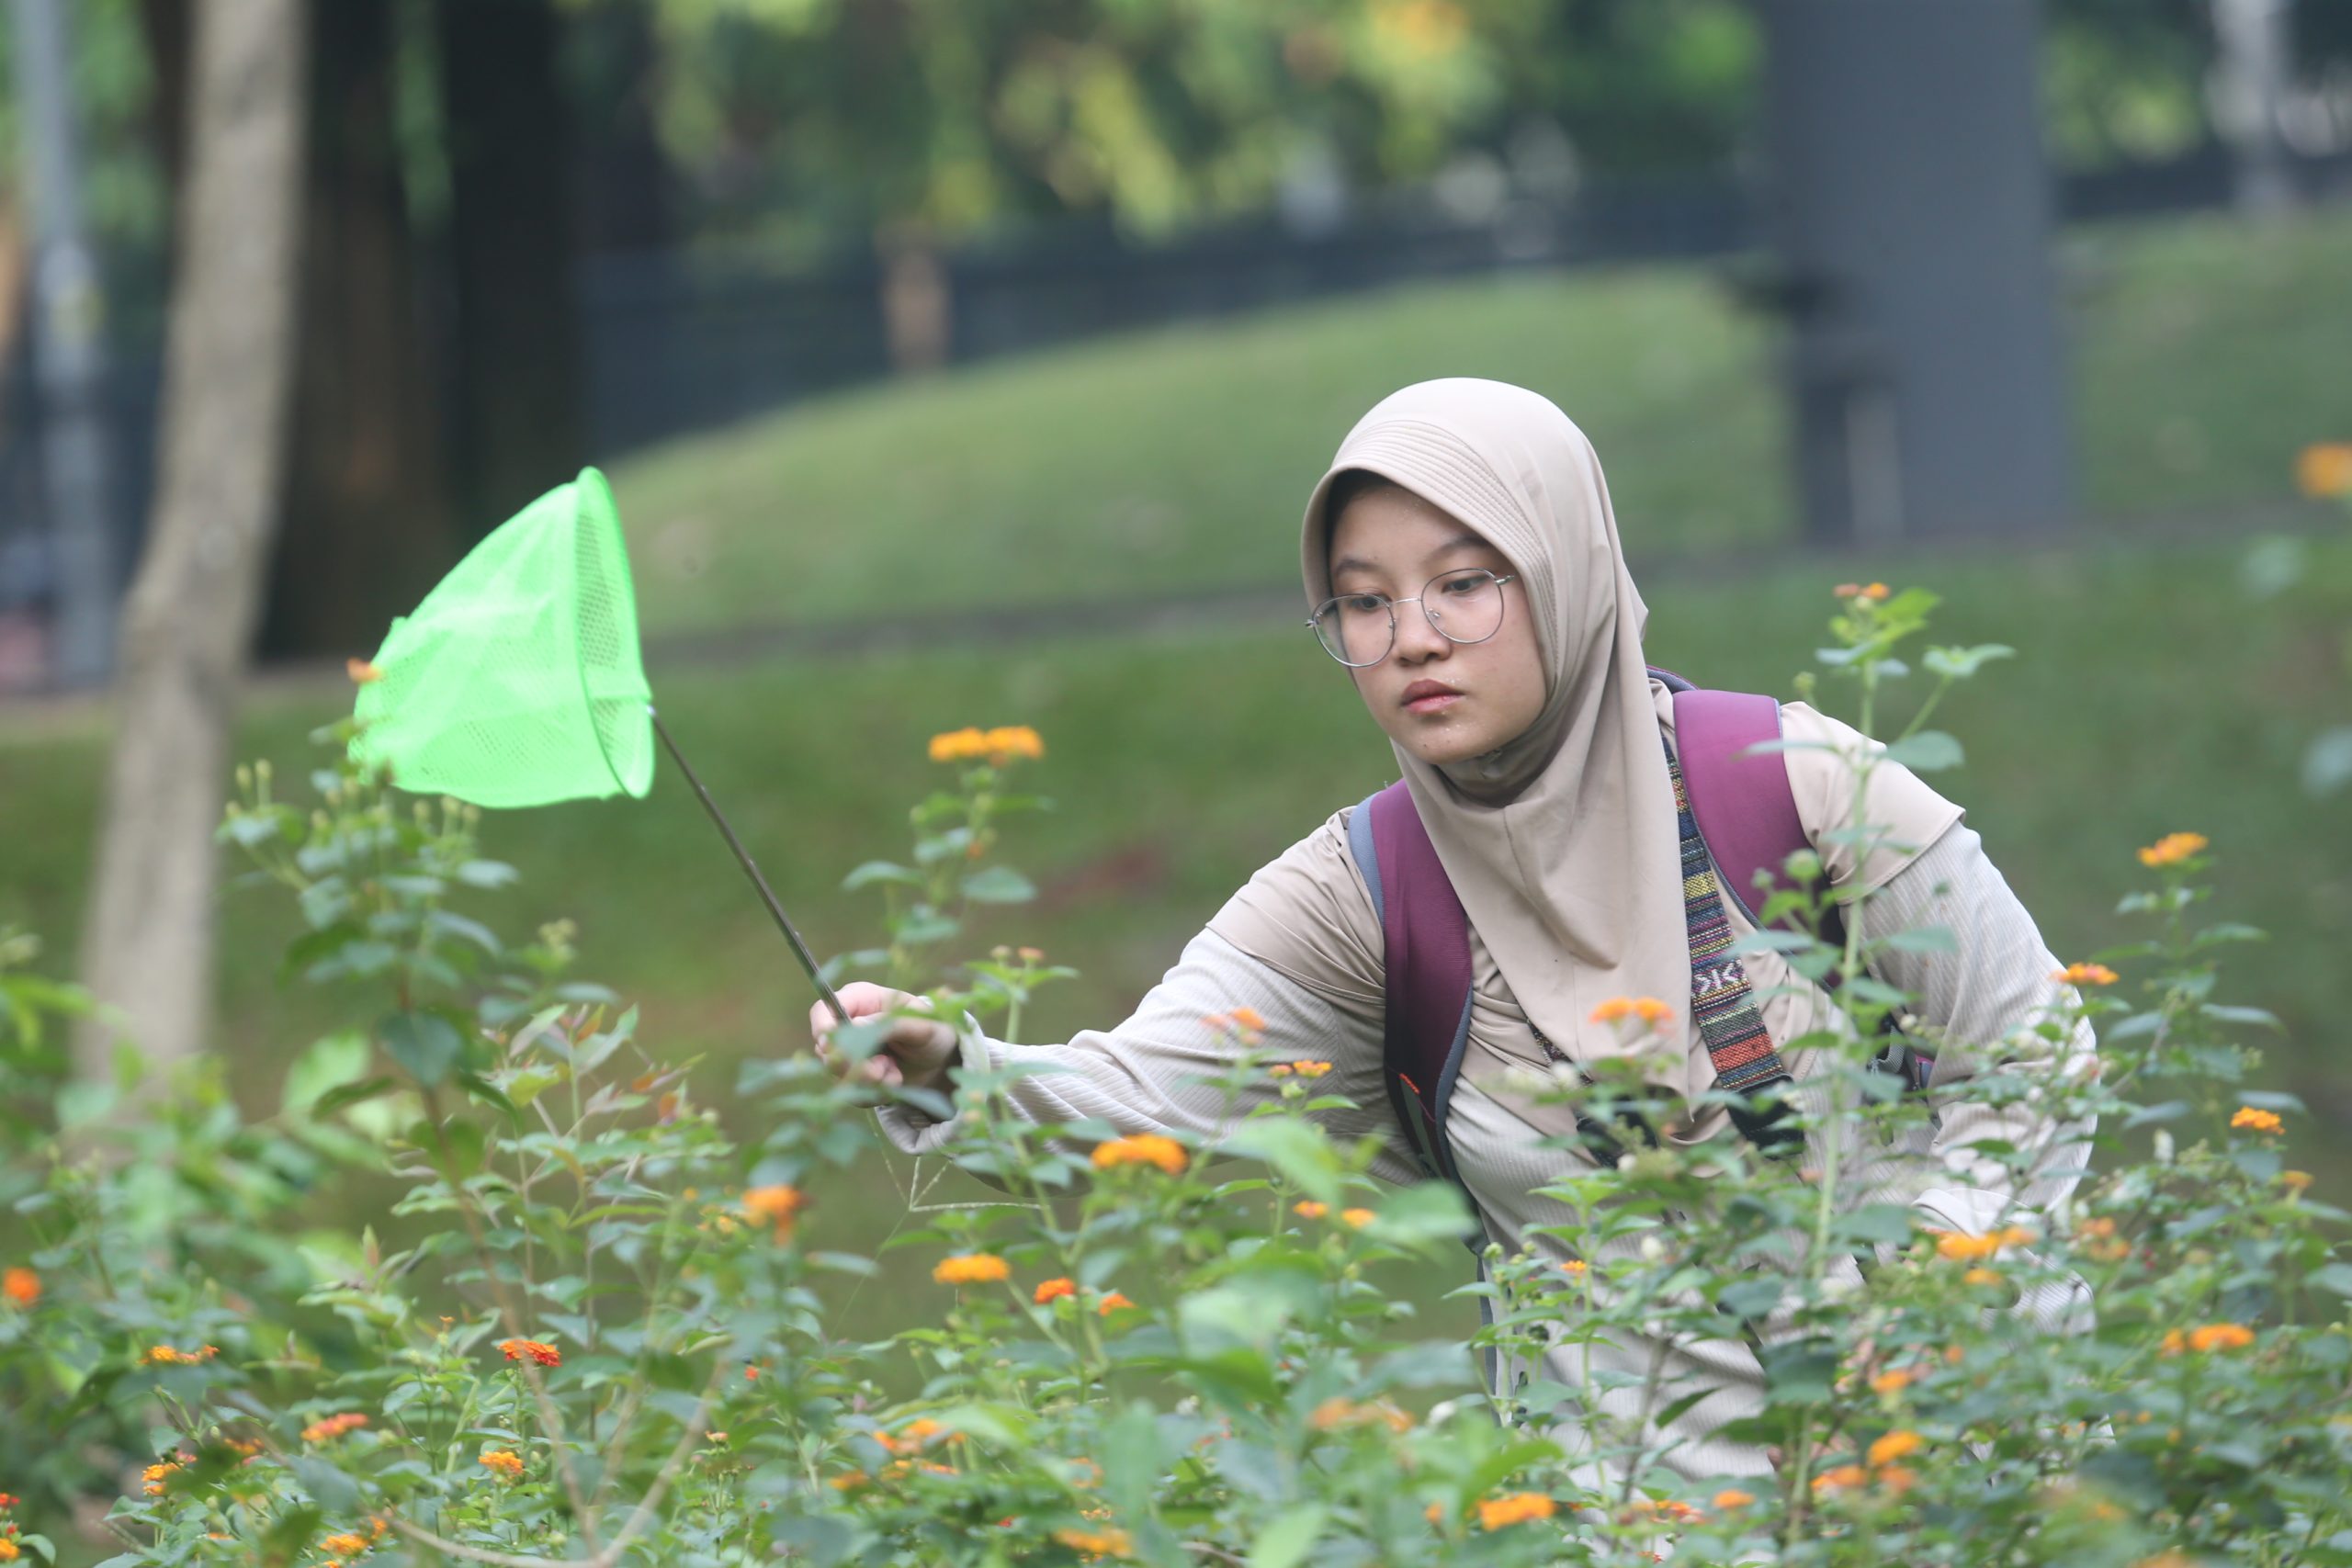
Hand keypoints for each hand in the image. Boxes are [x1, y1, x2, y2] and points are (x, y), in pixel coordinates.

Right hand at [810, 982, 959, 1091]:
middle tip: (881, 1069)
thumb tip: (855, 1025)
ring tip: (894, 1073)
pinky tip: (893, 1081)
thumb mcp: (921, 1023)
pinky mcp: (854, 1077)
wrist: (941, 1057)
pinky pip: (852, 1093)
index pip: (822, 1011)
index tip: (838, 1050)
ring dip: (869, 1080)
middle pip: (826, 1049)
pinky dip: (874, 1093)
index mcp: (859, 999)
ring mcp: (848, 1052)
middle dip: (854, 1065)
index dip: (824, 1030)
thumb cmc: (932, 1028)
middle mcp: (847, 1024)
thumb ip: (889, 1023)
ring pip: (838, 1075)